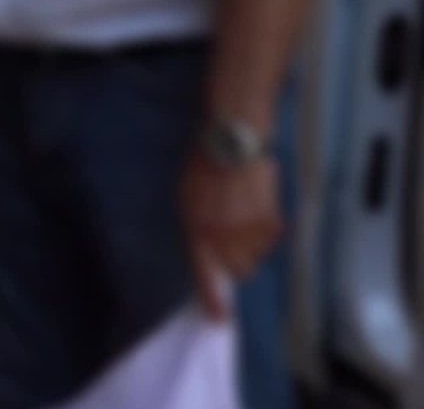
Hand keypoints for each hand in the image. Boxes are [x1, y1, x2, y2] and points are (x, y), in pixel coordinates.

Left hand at [180, 150, 282, 319]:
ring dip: (253, 244)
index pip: (205, 274)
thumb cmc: (203, 167)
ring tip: (245, 215)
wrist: (233, 141)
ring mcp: (248, 231)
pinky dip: (267, 231)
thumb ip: (197, 229)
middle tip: (234, 236)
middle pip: (238, 270)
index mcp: (196, 230)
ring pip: (257, 256)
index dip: (213, 299)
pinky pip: (273, 240)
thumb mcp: (187, 199)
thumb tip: (207, 253)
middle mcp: (222, 236)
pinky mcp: (272, 221)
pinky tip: (258, 208)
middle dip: (236, 260)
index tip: (220, 319)